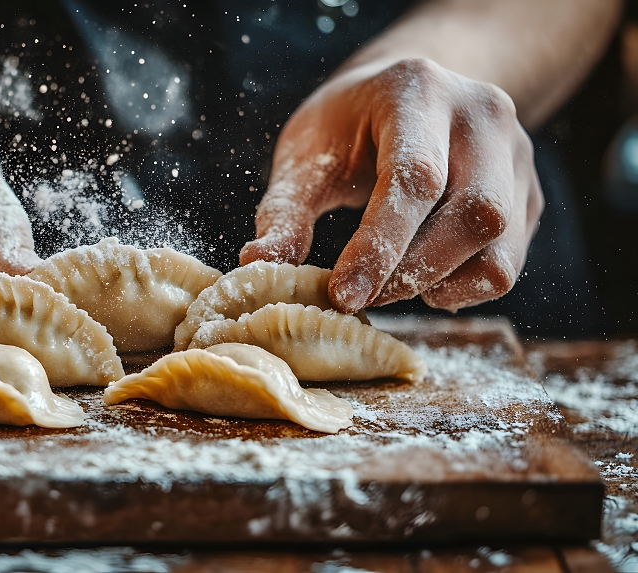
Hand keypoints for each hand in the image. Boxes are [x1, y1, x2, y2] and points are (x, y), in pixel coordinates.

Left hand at [240, 58, 543, 313]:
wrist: (408, 97)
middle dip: (411, 271)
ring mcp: (516, 155)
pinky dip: (462, 288)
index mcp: (420, 92)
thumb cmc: (348, 127)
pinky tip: (422, 280)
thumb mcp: (306, 155)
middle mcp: (483, 116)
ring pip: (500, 244)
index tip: (344, 295)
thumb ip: (284, 210)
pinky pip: (508, 261)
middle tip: (360, 296)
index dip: (380, 246)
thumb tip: (256, 266)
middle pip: (475, 213)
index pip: (416, 178)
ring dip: (439, 284)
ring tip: (388, 285)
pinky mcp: (527, 195)